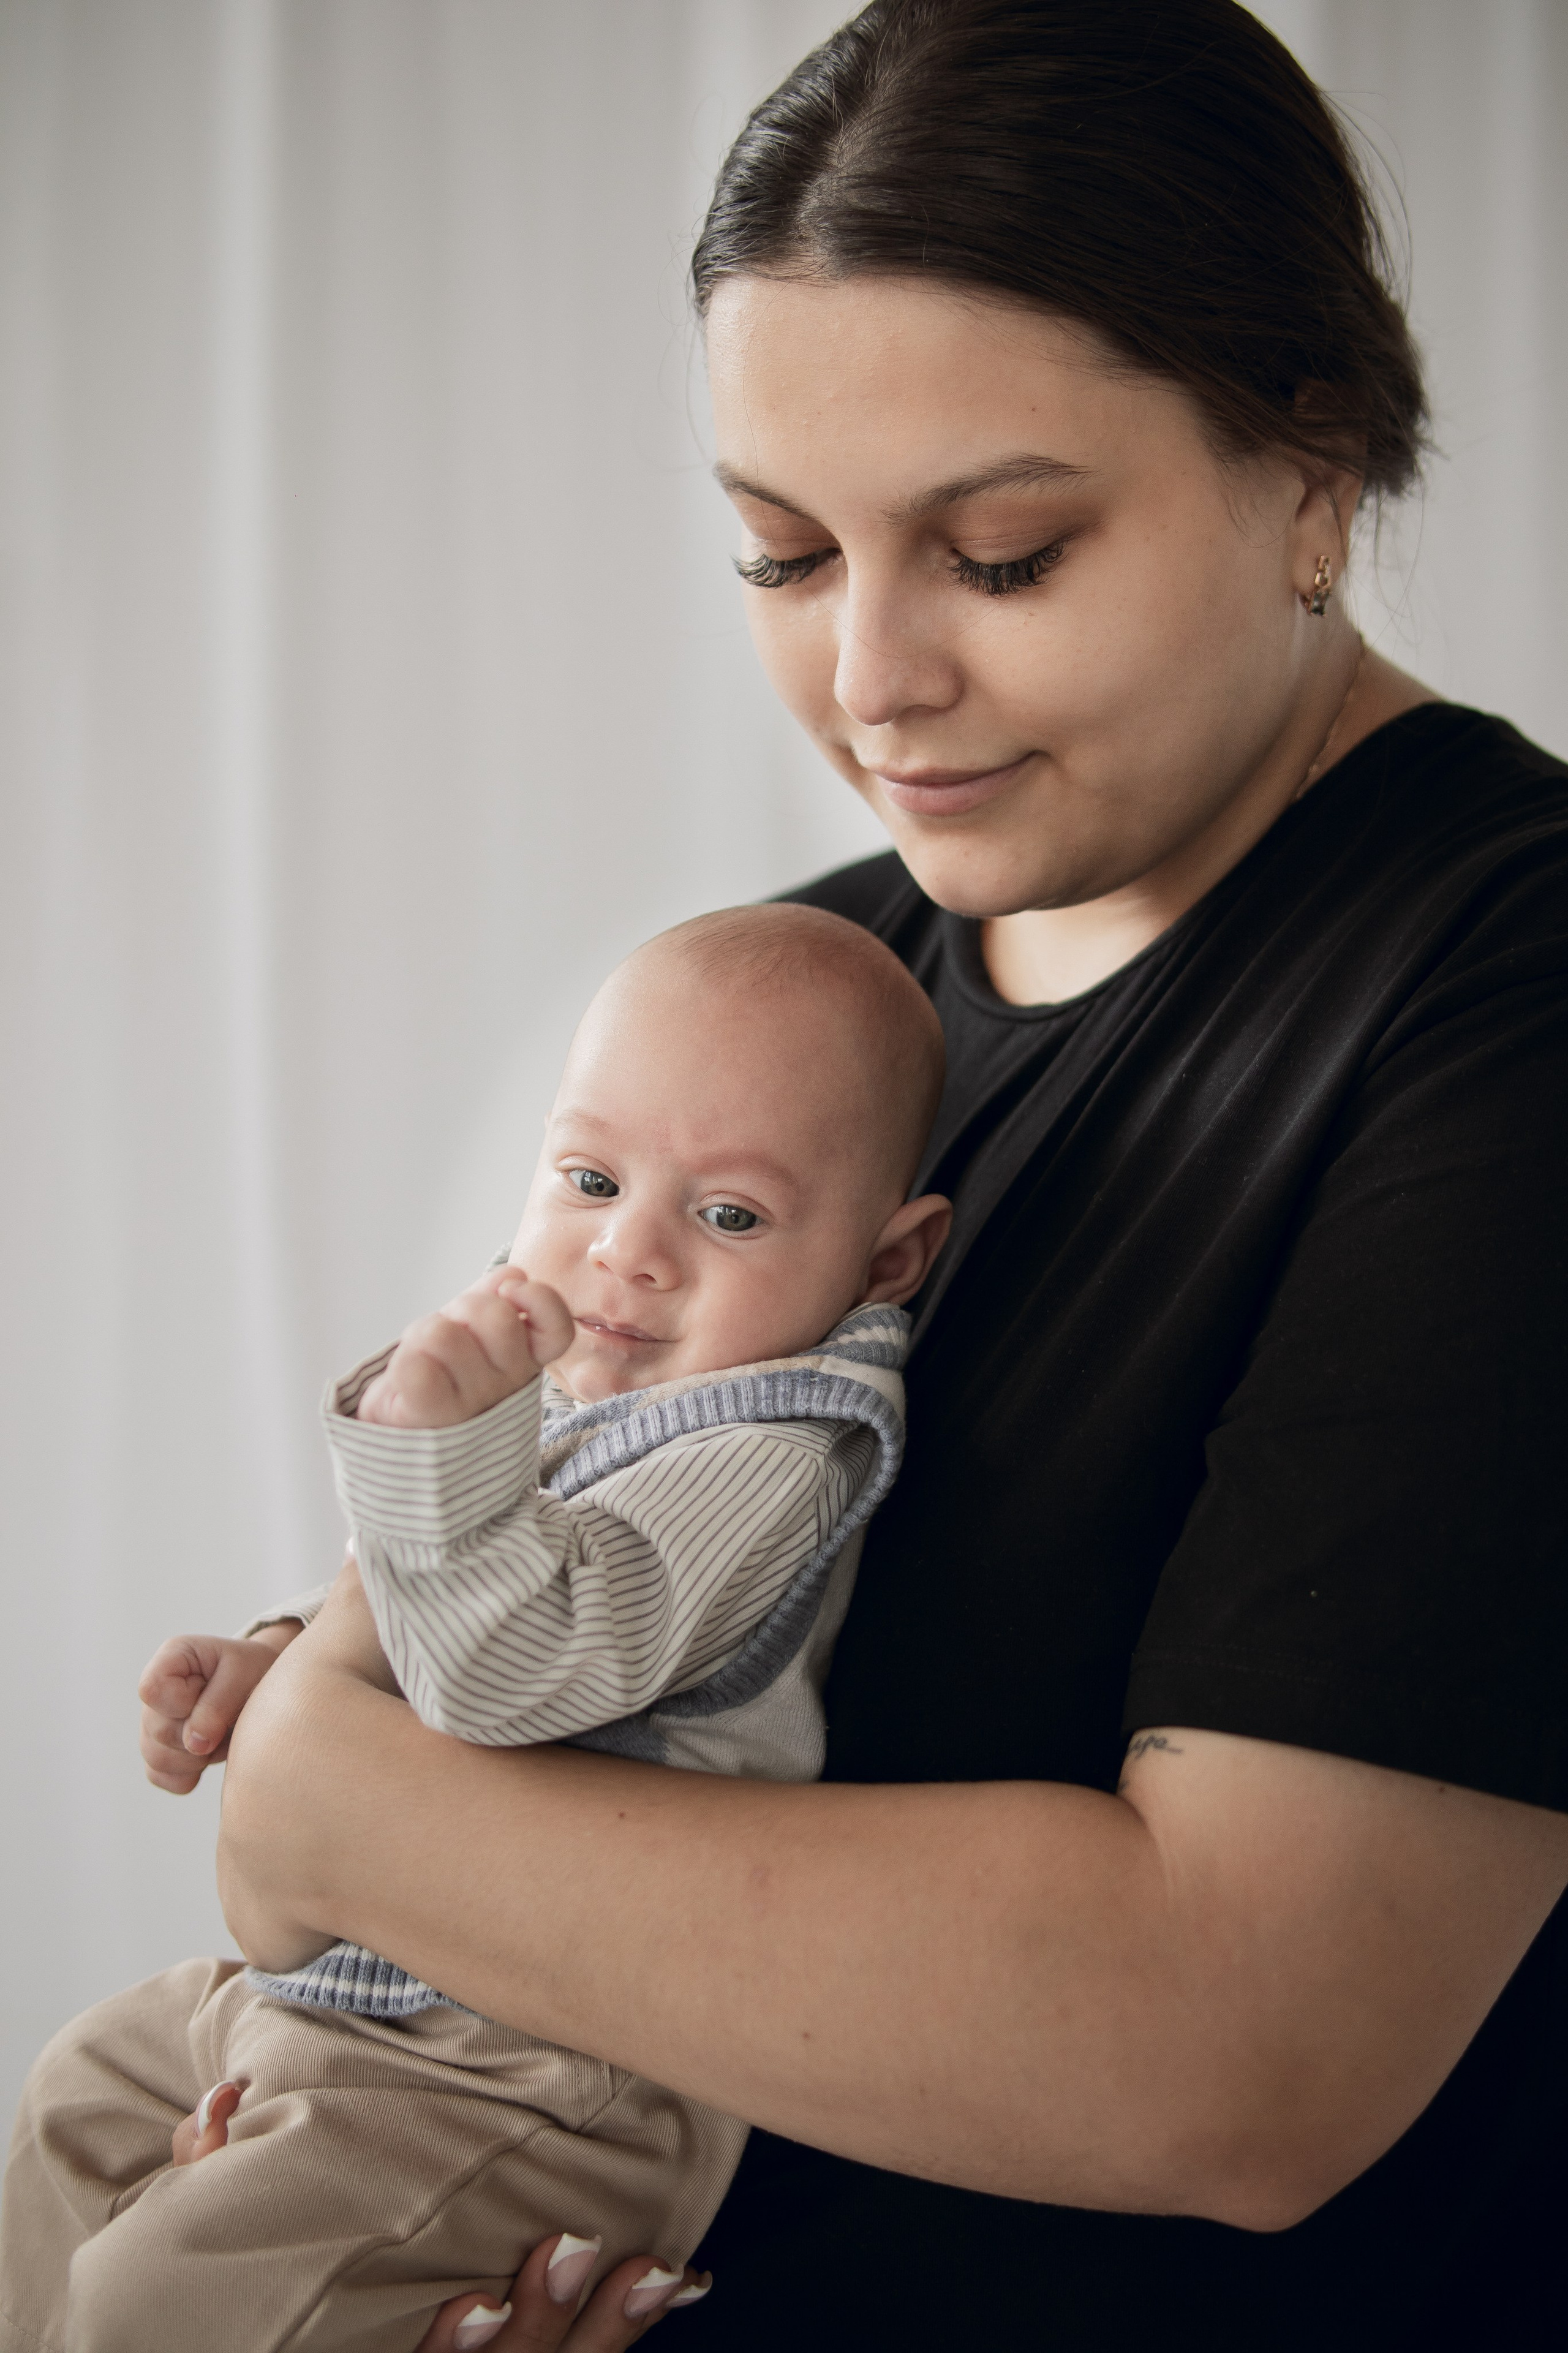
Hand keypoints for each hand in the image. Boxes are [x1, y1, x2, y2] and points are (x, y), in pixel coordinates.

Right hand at [138, 1623, 301, 1793]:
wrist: (265, 1690)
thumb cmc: (254, 1671)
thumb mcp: (244, 1673)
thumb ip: (218, 1704)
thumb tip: (195, 1745)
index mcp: (171, 1658)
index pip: (152, 1690)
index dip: (183, 1701)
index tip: (211, 1691)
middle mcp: (156, 1693)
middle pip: (157, 1731)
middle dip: (200, 1733)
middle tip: (228, 1717)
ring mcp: (152, 1724)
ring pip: (158, 1759)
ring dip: (198, 1756)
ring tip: (223, 1733)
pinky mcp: (160, 1753)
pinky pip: (162, 1777)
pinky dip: (190, 1774)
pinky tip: (212, 1753)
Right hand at [167, 2091, 709, 2347]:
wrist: (359, 2302)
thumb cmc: (278, 2252)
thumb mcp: (228, 2226)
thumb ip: (217, 2170)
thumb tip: (224, 2103)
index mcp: (371, 2351)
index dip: (460, 2347)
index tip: (483, 2302)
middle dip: (545, 2322)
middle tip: (578, 2246)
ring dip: (610, 2327)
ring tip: (647, 2268)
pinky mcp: (538, 2348)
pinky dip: (629, 2322)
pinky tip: (673, 2280)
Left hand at [358, 1267, 574, 1429]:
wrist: (400, 1423)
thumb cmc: (441, 1369)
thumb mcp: (470, 1326)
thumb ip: (493, 1296)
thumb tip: (512, 1275)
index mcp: (524, 1361)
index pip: (557, 1330)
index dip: (539, 1299)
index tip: (510, 1289)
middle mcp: (506, 1385)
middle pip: (497, 1318)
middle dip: (464, 1306)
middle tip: (452, 1328)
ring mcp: (471, 1404)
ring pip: (446, 1335)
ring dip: (424, 1333)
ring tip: (424, 1353)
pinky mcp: (430, 1415)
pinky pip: (417, 1369)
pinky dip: (406, 1359)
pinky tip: (409, 1368)